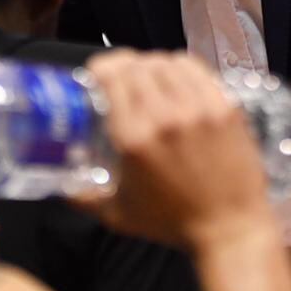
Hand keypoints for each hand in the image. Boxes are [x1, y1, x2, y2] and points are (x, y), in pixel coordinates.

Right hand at [78, 50, 271, 249]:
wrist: (229, 229)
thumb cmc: (173, 224)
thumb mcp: (118, 215)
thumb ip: (85, 199)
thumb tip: (61, 190)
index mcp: (133, 139)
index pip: (112, 78)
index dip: (101, 67)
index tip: (98, 72)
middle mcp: (164, 117)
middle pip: (137, 66)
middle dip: (123, 65)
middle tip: (121, 75)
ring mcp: (197, 109)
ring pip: (166, 62)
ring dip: (151, 63)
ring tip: (149, 75)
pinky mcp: (224, 107)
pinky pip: (196, 69)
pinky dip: (181, 66)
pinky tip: (177, 75)